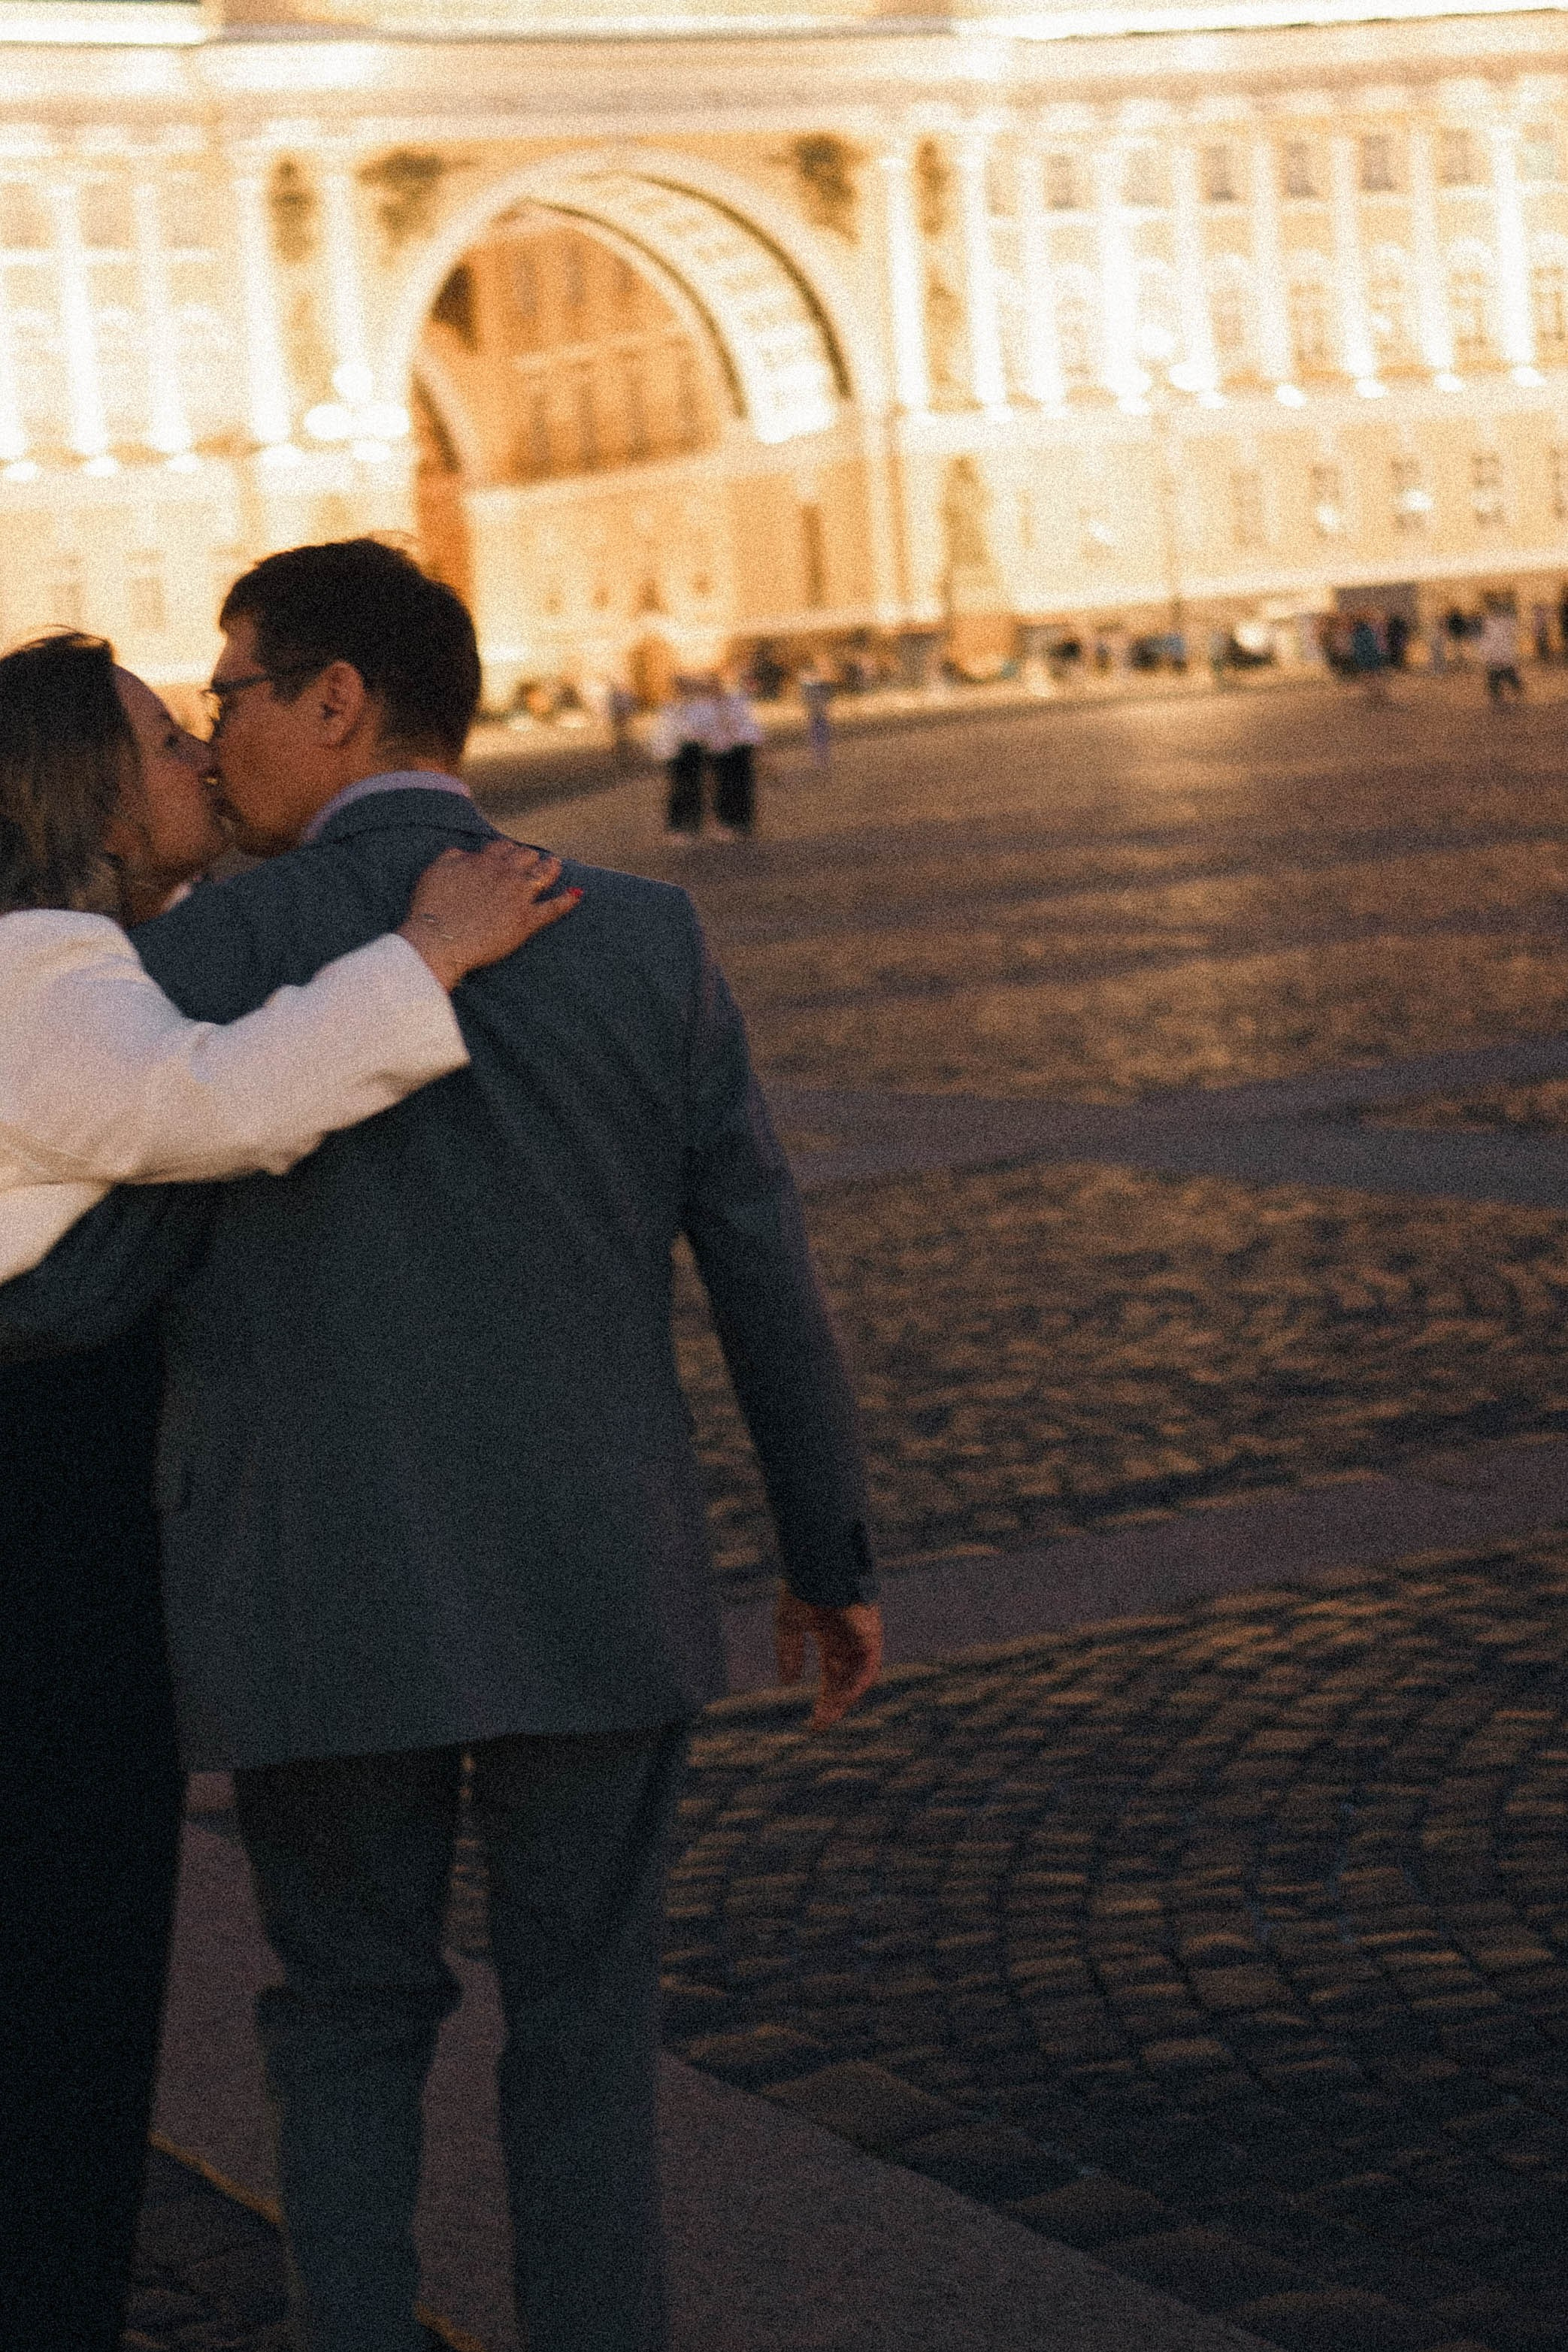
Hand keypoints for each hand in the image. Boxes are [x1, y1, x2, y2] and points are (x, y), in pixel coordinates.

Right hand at [399, 842, 580, 989]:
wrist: (439, 940)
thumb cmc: (430, 908)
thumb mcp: (435, 871)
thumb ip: (452, 856)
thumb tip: (465, 852)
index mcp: (483, 861)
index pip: (502, 846)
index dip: (507, 849)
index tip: (508, 854)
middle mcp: (505, 874)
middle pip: (525, 856)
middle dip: (529, 856)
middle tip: (532, 860)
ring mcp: (519, 897)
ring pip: (543, 874)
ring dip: (551, 867)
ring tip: (556, 865)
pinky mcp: (527, 922)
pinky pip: (554, 908)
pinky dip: (568, 901)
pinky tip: (577, 894)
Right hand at [775, 1586, 883, 1730]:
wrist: (815, 1565)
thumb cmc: (802, 1588)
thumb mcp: (789, 1625)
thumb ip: (789, 1652)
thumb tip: (788, 1682)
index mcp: (831, 1636)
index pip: (832, 1675)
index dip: (825, 1698)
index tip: (814, 1722)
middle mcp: (849, 1639)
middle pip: (846, 1681)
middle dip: (833, 1703)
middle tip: (819, 1724)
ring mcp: (862, 1636)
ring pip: (859, 1677)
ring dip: (845, 1697)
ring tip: (828, 1714)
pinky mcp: (871, 1632)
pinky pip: (870, 1664)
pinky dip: (858, 1682)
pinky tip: (844, 1697)